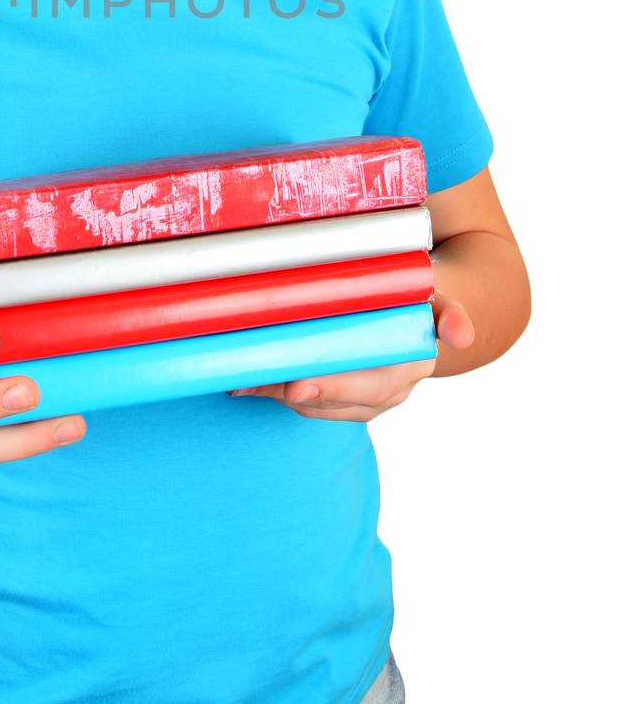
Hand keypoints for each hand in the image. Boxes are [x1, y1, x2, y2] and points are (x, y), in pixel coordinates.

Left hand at [227, 288, 474, 420]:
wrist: (420, 315)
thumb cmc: (418, 297)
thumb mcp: (438, 300)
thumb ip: (449, 314)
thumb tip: (462, 334)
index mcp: (410, 367)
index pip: (373, 385)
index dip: (335, 388)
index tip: (299, 386)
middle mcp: (389, 391)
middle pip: (336, 401)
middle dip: (295, 393)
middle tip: (257, 380)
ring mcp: (365, 400)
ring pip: (317, 406)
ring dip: (278, 392)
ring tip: (242, 374)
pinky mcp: (342, 401)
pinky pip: (308, 404)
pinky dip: (275, 392)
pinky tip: (245, 380)